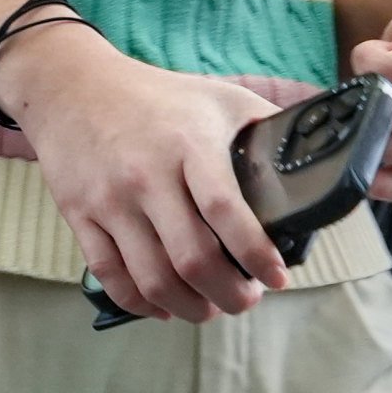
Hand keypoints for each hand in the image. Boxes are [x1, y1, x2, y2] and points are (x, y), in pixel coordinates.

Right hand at [2, 21, 285, 321]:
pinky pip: (111, 275)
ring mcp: (110, 199)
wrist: (71, 84)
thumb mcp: (218, 96)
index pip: (226, 211)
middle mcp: (147, 175)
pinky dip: (140, 303)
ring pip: (152, 278)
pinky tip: (163, 307)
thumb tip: (320, 159)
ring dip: (189, 307)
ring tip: (208, 308)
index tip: (277, 277)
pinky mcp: (80, 215)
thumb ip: (267, 127)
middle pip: (192, 258)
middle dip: (229, 294)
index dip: (256, 254)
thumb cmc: (156, 96)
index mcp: (189, 145)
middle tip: (247, 300)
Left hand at [353, 6, 391, 203]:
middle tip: (371, 88)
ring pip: (383, 146)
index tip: (376, 56)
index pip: (387, 70)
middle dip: (367, 94)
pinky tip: (368, 147)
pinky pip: (384, 186)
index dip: (370, 57)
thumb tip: (385, 65)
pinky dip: (366, 169)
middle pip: (387, 112)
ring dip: (365, 128)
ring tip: (375, 113)